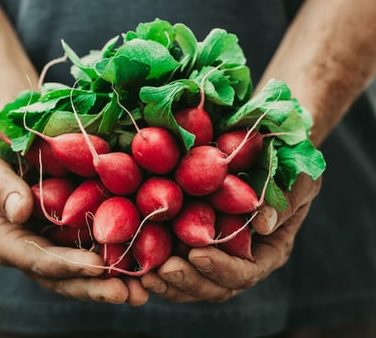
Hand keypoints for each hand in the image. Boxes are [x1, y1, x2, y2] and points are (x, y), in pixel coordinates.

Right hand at [0, 138, 148, 305]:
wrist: (18, 144)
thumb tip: (20, 212)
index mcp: (10, 239)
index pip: (37, 259)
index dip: (67, 265)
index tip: (97, 266)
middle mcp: (35, 249)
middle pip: (64, 278)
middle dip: (95, 287)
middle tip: (127, 293)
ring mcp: (59, 244)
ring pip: (84, 273)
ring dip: (113, 283)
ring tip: (142, 292)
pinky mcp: (79, 233)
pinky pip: (98, 251)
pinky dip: (120, 261)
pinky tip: (145, 266)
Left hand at [141, 174, 320, 301]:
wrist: (270, 151)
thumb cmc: (291, 163)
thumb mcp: (300, 177)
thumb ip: (286, 199)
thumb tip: (265, 224)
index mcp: (268, 250)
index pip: (244, 272)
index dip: (221, 269)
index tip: (198, 254)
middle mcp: (240, 256)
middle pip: (214, 285)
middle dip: (188, 281)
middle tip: (163, 270)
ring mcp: (217, 249)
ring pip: (191, 278)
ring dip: (168, 280)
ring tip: (145, 272)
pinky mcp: (193, 235)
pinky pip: (175, 255)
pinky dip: (157, 258)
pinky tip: (137, 252)